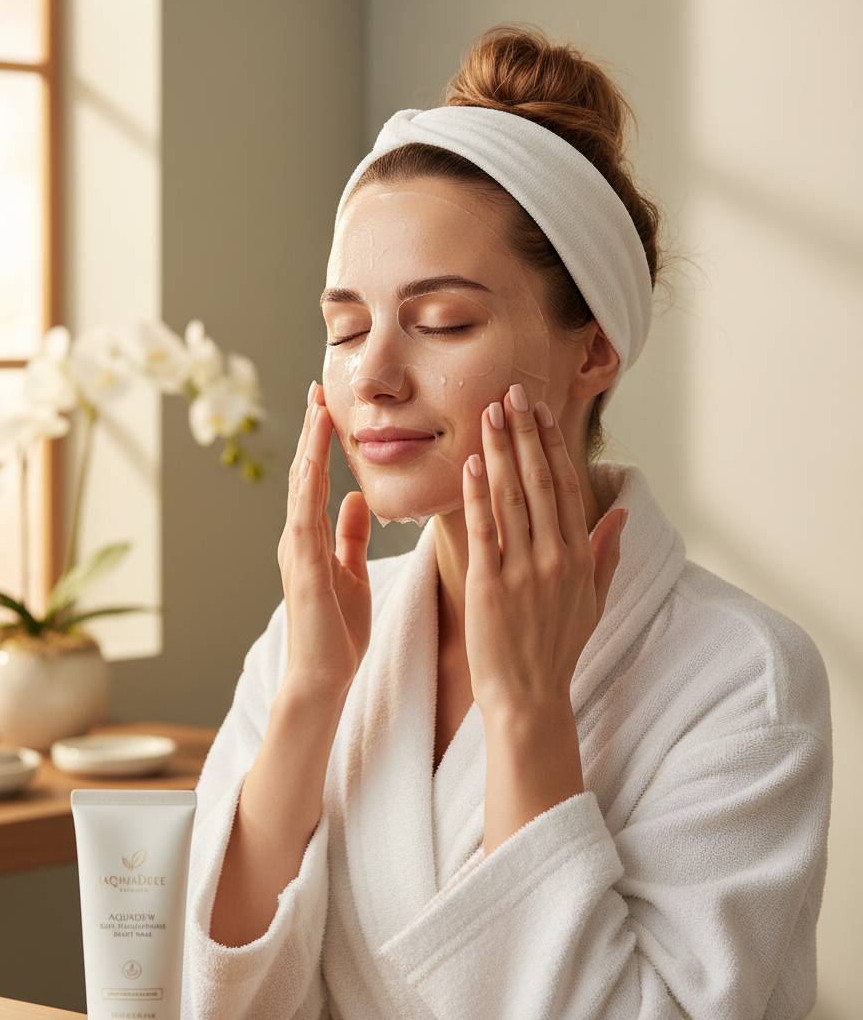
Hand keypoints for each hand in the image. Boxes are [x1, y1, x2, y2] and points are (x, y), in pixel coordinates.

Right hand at [277, 381, 371, 698]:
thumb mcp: (351, 572)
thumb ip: (351, 535)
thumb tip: (356, 498)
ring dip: (308, 447)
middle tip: (318, 390)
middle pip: (304, 474)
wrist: (322, 678)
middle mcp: (299, 538)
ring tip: (317, 409)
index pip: (316, 480)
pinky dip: (307, 486)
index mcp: (312, 538)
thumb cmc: (336, 631)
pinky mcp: (304, 568)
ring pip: (300, 487)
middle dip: (311, 432)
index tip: (329, 407)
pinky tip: (313, 459)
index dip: (321, 443)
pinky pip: (305, 518)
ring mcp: (297, 551)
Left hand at [461, 385, 625, 721]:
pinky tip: (472, 462)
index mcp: (580, 557)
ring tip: (490, 412)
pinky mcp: (490, 586)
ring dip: (500, 450)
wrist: (529, 698)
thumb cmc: (558, 650)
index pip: (564, 487)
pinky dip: (477, 494)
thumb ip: (606, 554)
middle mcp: (555, 557)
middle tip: (511, 393)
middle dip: (525, 433)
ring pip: (511, 497)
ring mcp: (523, 571)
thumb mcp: (593, 601)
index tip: (539, 412)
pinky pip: (484, 530)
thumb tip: (618, 514)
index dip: (551, 445)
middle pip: (538, 481)